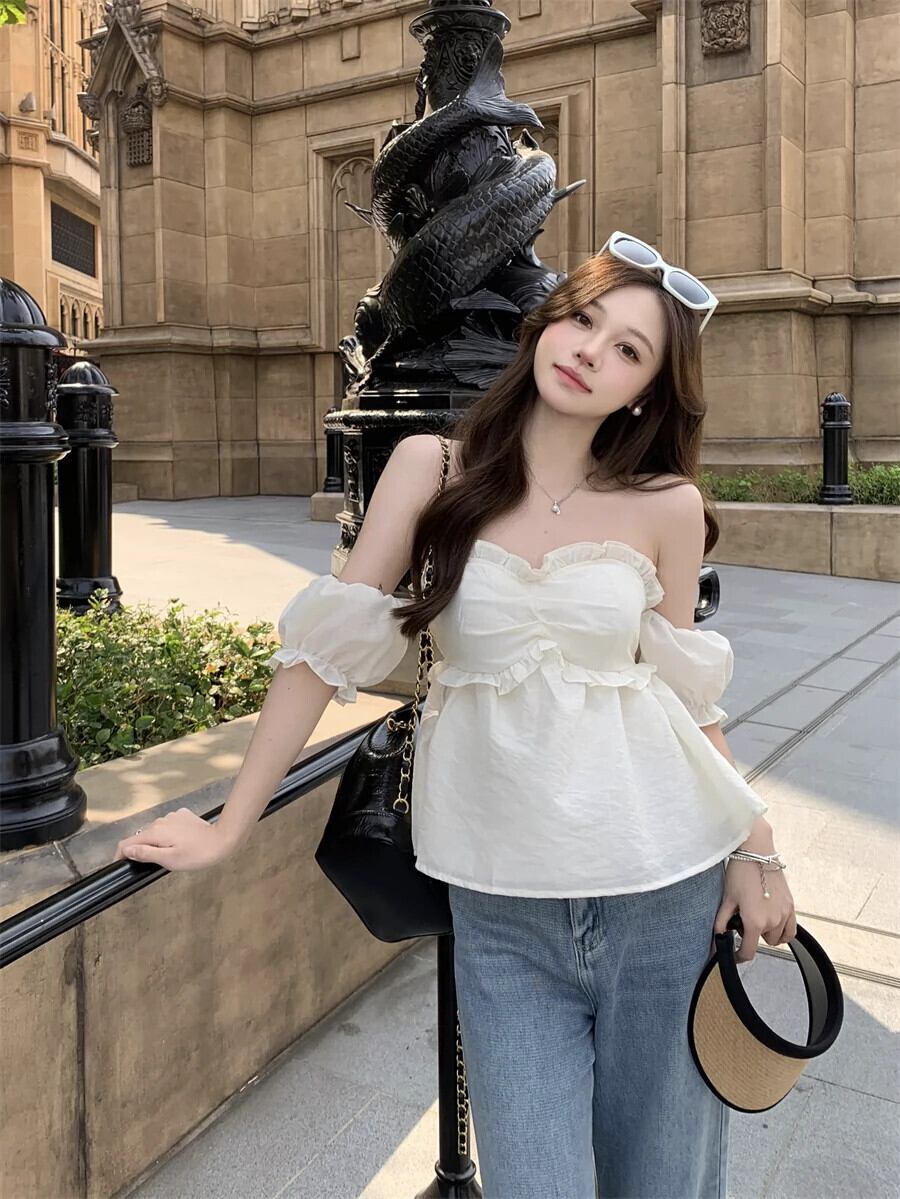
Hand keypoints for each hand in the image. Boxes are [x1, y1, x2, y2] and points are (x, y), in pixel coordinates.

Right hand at [113, 808, 234, 871]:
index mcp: (155, 832)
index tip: (120, 865)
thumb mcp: (169, 860)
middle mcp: (160, 821)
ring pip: (155, 831)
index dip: (120, 855)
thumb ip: (146, 854)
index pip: (127, 842)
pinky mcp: (182, 816)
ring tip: (170, 855)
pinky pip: (168, 826)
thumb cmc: (198, 853)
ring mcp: (172, 817)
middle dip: (141, 850)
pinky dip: (168, 836)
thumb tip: (127, 850)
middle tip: (150, 865)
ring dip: (156, 843)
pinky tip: (180, 844)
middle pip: (141, 837)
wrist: (222, 839)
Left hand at [713, 860, 797, 963]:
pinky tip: (773, 921)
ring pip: (777, 938)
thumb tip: (715, 939)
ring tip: (757, 917)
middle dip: (753, 935)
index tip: (735, 954)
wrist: (756, 853)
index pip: (748, 952)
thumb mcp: (727, 899)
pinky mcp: (791, 906)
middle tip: (744, 919)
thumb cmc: (741, 873)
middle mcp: (773, 921)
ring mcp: (784, 914)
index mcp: (755, 921)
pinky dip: (783, 930)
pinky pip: (791, 930)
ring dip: (767, 933)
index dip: (739, 956)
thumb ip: (721, 923)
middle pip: (763, 943)